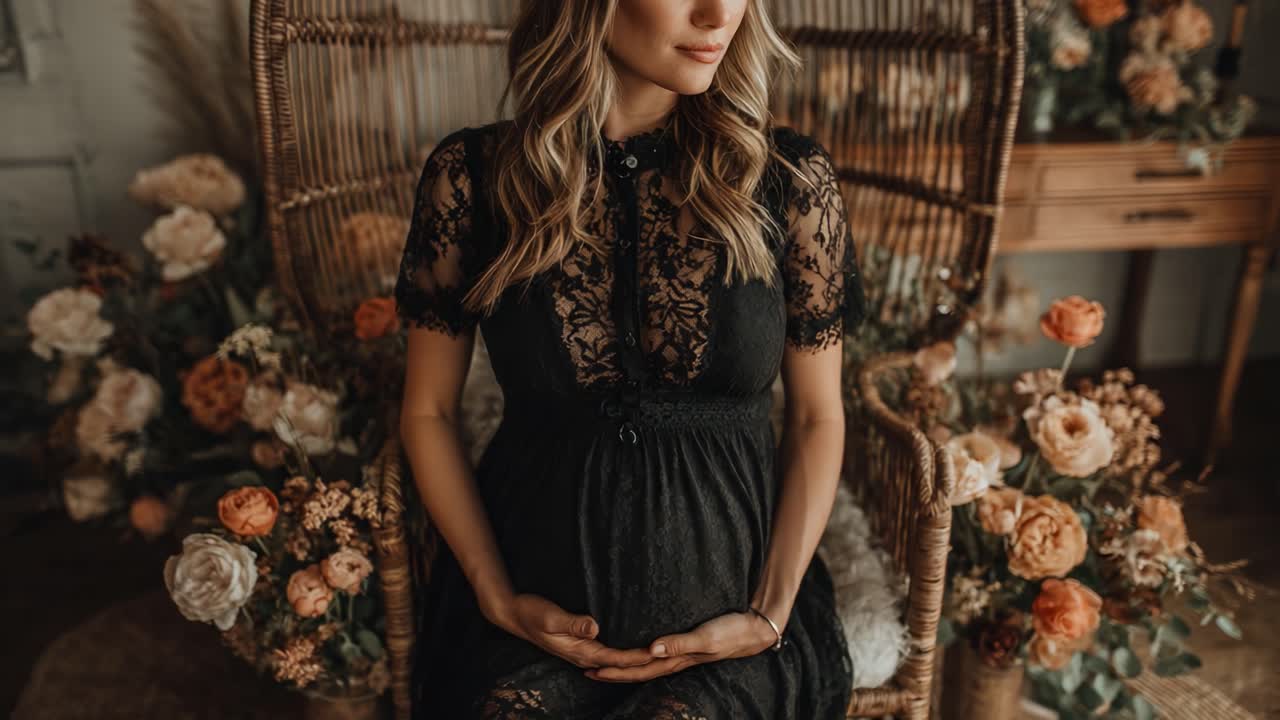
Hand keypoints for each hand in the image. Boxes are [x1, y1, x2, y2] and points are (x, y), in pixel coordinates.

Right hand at [491, 593, 655, 669]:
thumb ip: (573, 623)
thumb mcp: (551, 616)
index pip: (618, 658)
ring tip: (658, 657)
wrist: (514, 614)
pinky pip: (607, 653)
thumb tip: (595, 627)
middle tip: (670, 658)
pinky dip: (622, 654)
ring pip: (615, 661)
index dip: (640, 656)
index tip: (661, 653)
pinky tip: (631, 649)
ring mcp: (582, 651)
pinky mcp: (580, 644)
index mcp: (582, 651)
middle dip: (644, 663)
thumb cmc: (532, 613)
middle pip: (620, 664)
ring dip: (635, 660)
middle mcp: (584, 655)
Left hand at [584, 609, 780, 682]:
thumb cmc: (731, 631)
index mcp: (676, 659)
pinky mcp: (686, 645)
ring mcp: (680, 654)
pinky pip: (657, 654)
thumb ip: (679, 644)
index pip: (639, 668)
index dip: (615, 670)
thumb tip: (651, 650)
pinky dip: (640, 655)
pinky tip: (635, 650)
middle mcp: (675, 659)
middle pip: (637, 670)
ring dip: (624, 666)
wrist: (754, 628)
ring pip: (645, 664)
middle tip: (585, 669)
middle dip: (612, 671)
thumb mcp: (706, 638)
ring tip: (603, 663)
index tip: (592, 668)